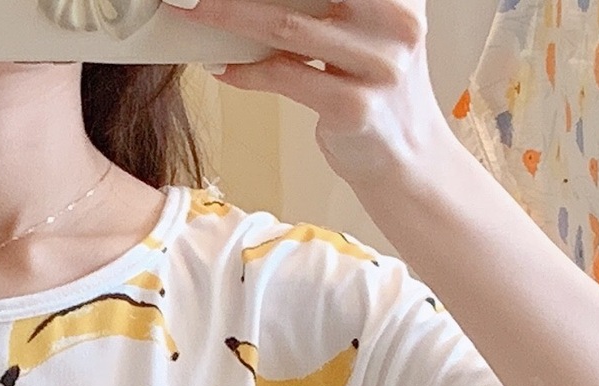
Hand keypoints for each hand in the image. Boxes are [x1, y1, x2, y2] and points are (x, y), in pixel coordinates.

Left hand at [167, 0, 454, 189]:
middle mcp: (395, 19)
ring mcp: (377, 64)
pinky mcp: (353, 107)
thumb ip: (327, 3)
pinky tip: (220, 67)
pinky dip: (245, 72)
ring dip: (227, 17)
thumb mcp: (367, 28)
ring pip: (284, 27)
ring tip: (192, 11)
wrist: (406, 157)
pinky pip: (283, 78)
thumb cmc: (375, 86)